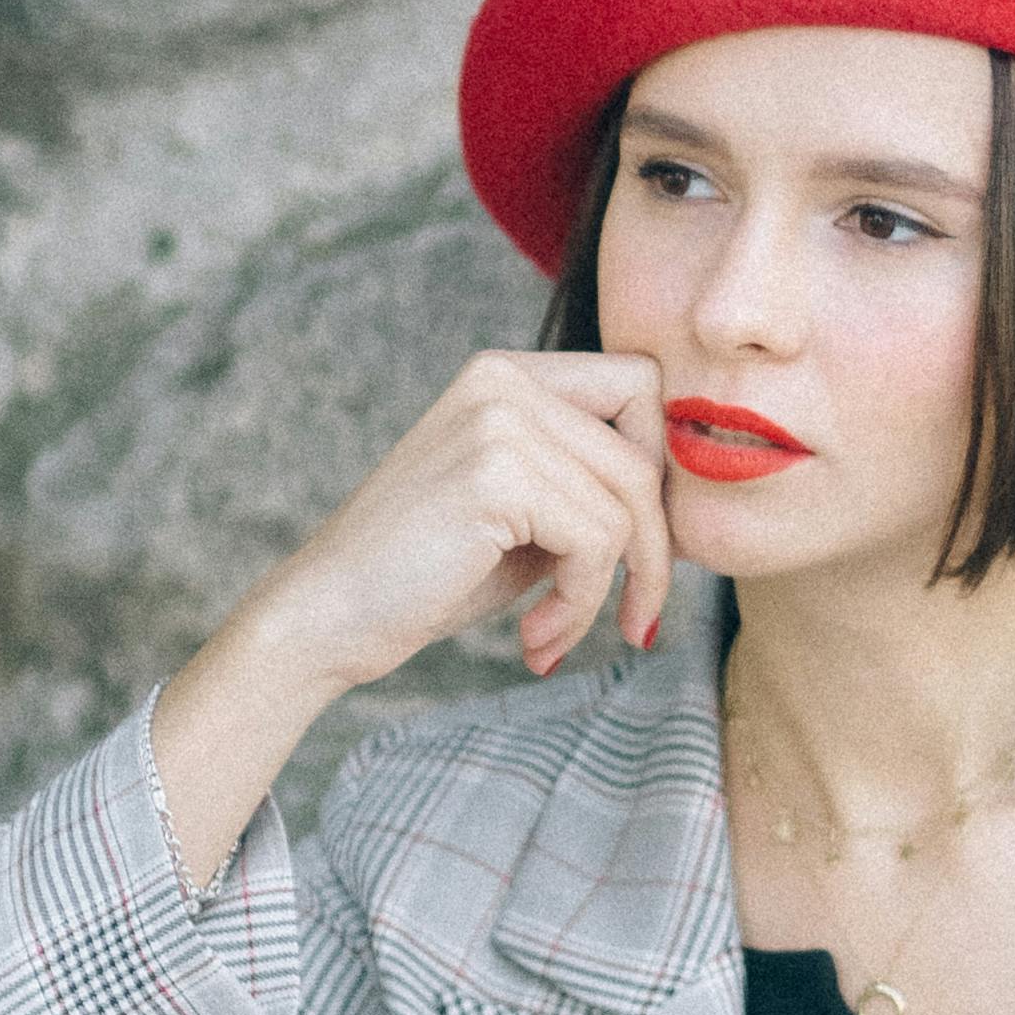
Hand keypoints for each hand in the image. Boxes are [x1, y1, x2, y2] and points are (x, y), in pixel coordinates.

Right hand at [267, 346, 674, 696]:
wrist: (328, 615)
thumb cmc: (426, 575)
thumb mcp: (523, 515)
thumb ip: (589, 487)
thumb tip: (686, 504)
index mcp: (507, 375)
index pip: (641, 388)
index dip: (658, 470)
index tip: (637, 551)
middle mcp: (504, 380)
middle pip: (646, 452)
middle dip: (655, 549)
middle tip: (632, 617)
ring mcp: (499, 419)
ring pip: (629, 504)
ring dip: (610, 590)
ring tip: (555, 635)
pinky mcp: (496, 472)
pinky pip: (596, 542)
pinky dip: (580, 604)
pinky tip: (536, 639)